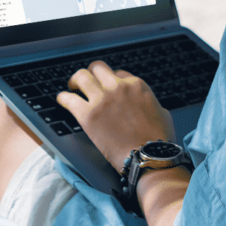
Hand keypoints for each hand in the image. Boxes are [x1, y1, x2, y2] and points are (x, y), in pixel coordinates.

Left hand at [57, 60, 175, 169]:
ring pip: (81, 76)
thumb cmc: (158, 140)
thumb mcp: (162, 113)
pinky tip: (62, 100)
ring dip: (75, 80)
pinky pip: (68, 99)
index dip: (111, 81)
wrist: (148, 157)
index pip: (118, 73)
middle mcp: (117, 87)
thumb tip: (145, 105)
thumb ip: (149, 103)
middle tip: (87, 82)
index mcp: (136, 85)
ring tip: (73, 87)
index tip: (107, 88)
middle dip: (92, 73)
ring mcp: (102, 99)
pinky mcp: (88, 114)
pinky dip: (63, 98)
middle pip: (98, 68)